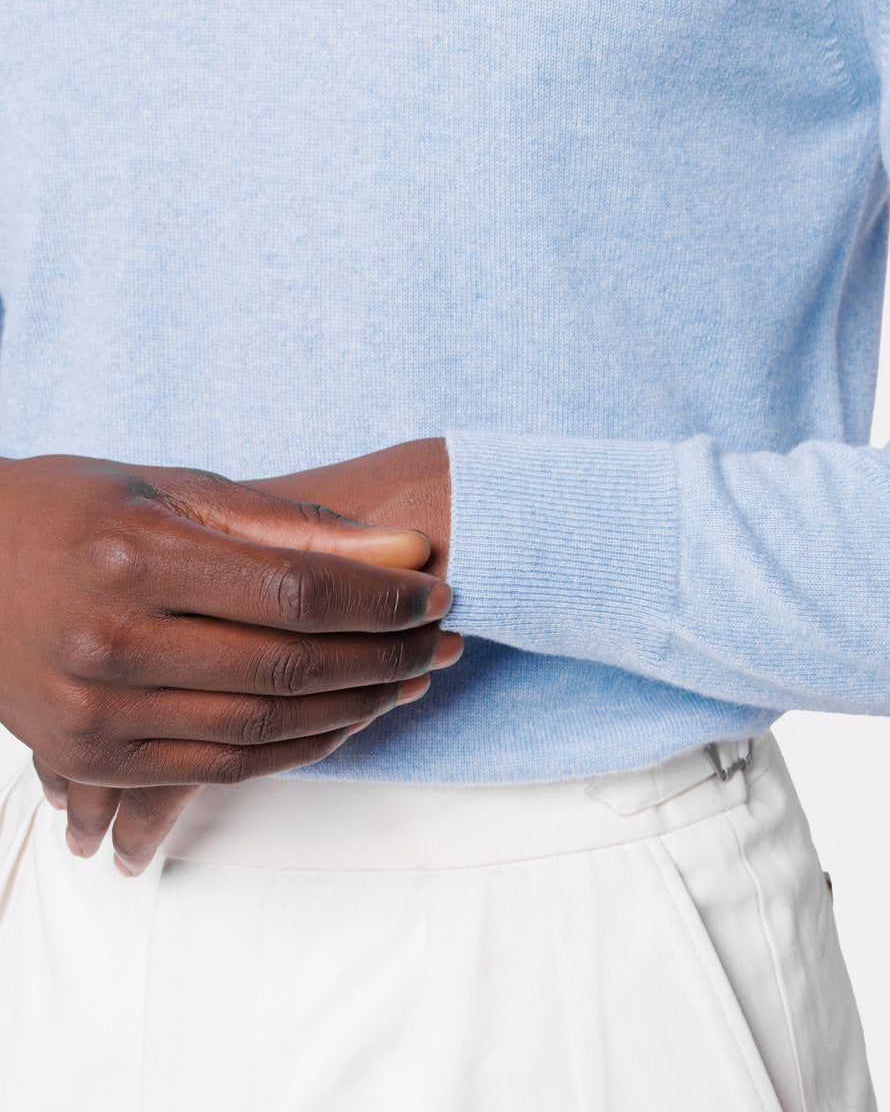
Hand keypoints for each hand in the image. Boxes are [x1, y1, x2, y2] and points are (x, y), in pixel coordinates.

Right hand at [0, 455, 458, 872]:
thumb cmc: (77, 509)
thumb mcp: (175, 490)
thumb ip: (289, 525)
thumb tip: (403, 545)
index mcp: (134, 556)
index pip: (295, 592)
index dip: (381, 600)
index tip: (436, 593)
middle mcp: (109, 641)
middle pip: (288, 666)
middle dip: (386, 656)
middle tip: (444, 641)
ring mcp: (93, 713)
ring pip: (264, 727)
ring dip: (357, 706)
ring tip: (412, 680)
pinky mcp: (89, 757)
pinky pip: (223, 767)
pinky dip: (299, 747)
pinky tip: (347, 718)